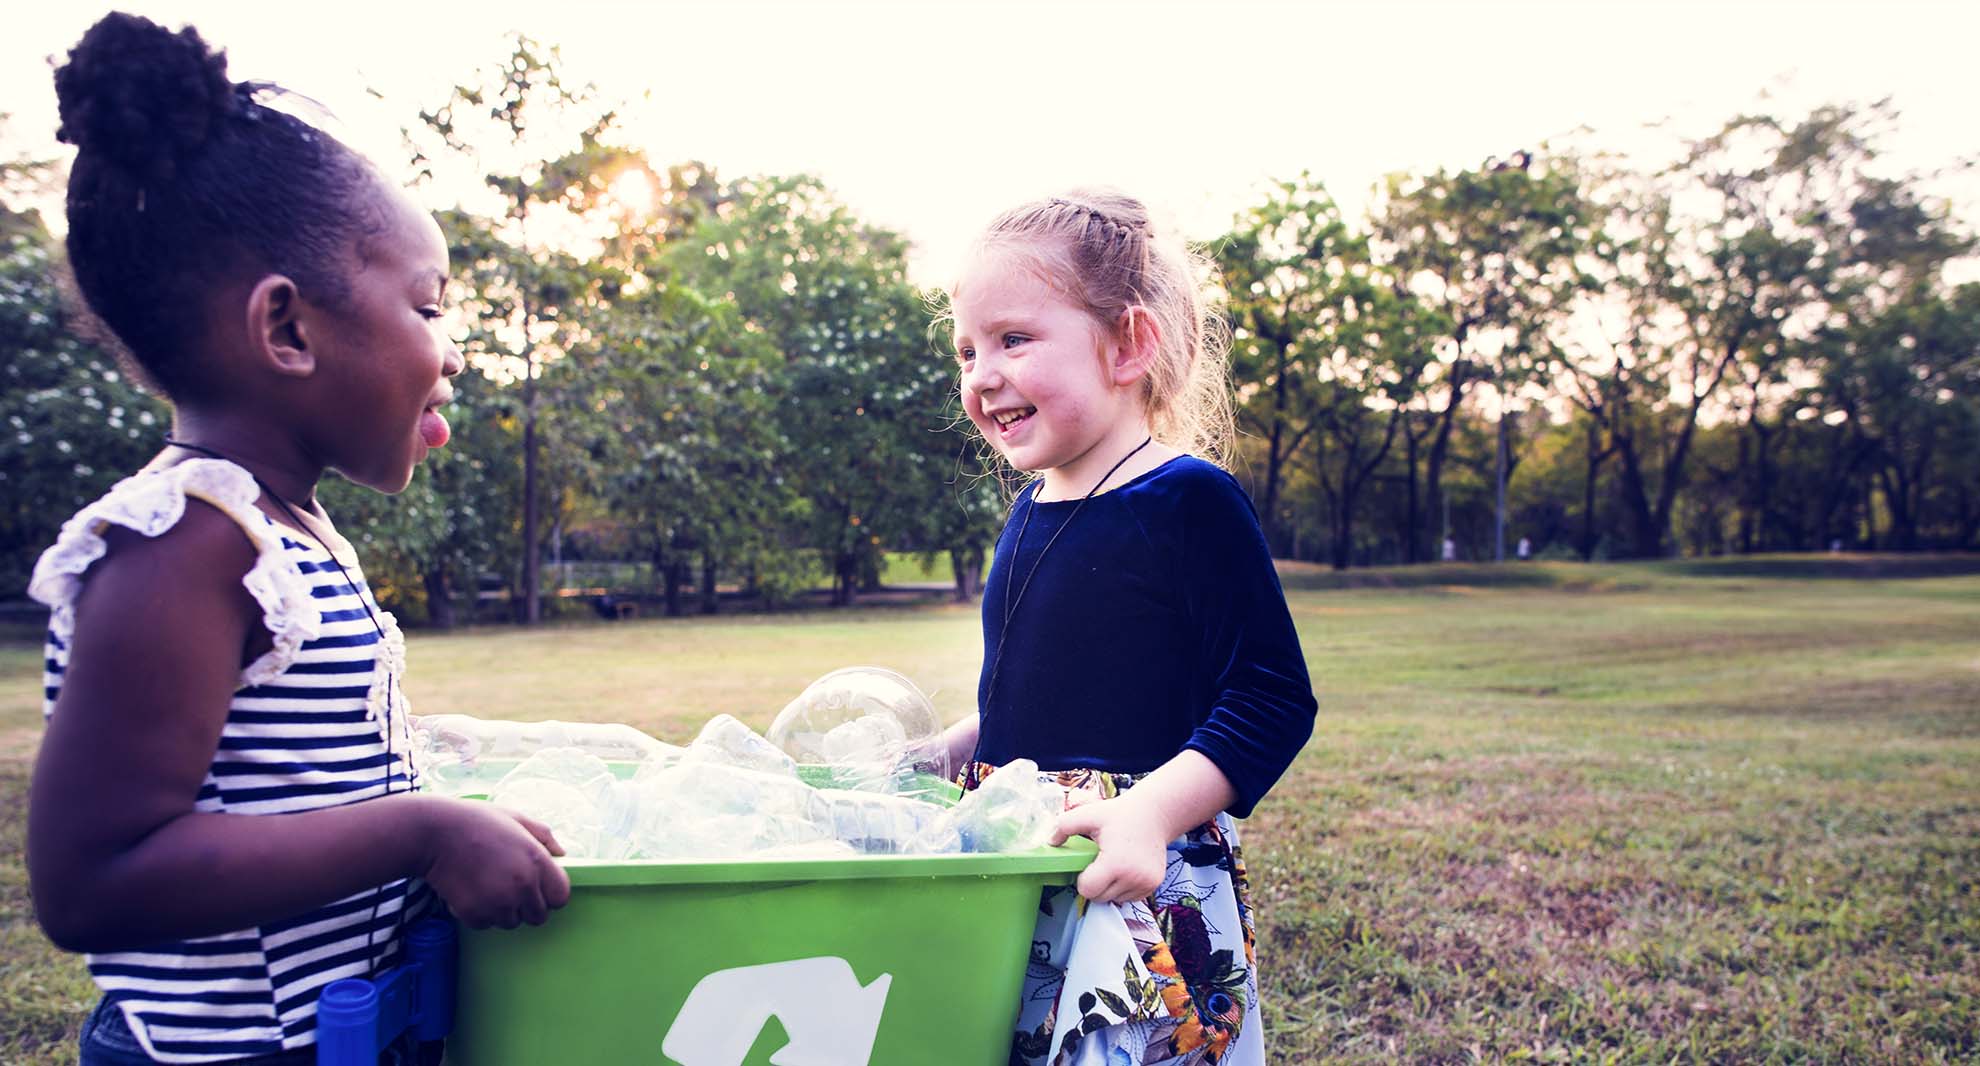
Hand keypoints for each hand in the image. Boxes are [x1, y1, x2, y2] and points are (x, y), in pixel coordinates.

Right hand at [418, 797, 570, 929]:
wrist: (433, 833)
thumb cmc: (476, 821)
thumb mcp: (517, 819)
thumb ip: (544, 836)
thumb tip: (561, 854)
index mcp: (537, 862)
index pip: (560, 897)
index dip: (550, 892)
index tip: (538, 885)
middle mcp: (522, 887)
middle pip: (538, 916)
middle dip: (527, 904)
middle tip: (508, 884)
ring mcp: (498, 904)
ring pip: (512, 922)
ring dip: (504, 909)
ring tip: (487, 883)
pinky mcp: (474, 915)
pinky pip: (487, 924)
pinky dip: (481, 913)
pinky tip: (472, 889)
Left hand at [1051, 793, 1169, 903]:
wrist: (1155, 814)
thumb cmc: (1120, 814)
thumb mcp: (1089, 814)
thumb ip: (1064, 826)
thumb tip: (1050, 842)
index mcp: (1115, 863)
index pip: (1088, 890)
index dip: (1083, 879)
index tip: (1087, 864)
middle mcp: (1133, 878)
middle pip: (1100, 897)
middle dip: (1095, 884)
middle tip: (1098, 863)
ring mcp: (1146, 884)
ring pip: (1114, 899)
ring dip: (1109, 887)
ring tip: (1112, 864)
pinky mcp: (1153, 885)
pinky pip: (1129, 897)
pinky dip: (1123, 887)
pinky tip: (1125, 868)